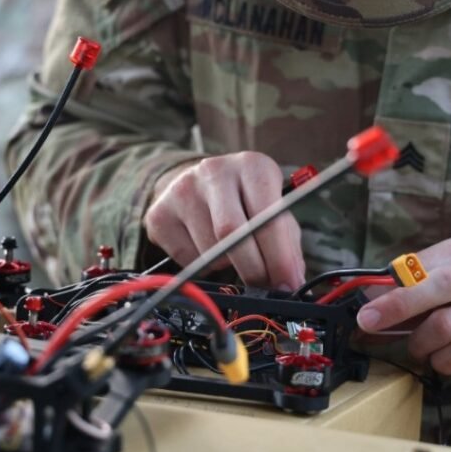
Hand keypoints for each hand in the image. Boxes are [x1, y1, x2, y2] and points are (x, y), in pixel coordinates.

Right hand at [145, 152, 305, 289]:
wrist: (198, 183)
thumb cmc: (245, 200)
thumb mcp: (273, 209)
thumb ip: (286, 243)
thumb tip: (291, 282)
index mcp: (252, 166)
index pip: (267, 217)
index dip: (279, 257)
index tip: (287, 283)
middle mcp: (214, 171)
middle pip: (232, 234)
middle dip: (253, 269)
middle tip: (263, 286)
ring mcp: (182, 191)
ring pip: (210, 250)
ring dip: (227, 265)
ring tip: (233, 254)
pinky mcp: (159, 214)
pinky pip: (187, 258)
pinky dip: (203, 264)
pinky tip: (207, 247)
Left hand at [356, 235, 450, 383]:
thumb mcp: (446, 285)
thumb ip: (412, 287)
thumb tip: (369, 301)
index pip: (420, 264)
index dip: (390, 288)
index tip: (365, 307)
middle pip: (440, 285)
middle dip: (399, 306)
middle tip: (369, 324)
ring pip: (446, 324)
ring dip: (422, 342)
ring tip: (420, 347)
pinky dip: (442, 359)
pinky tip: (442, 358)